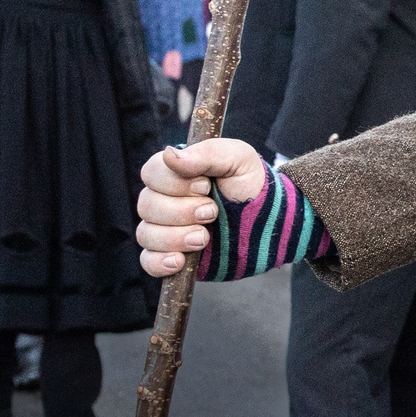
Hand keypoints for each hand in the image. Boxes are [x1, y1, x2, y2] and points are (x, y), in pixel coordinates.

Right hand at [137, 137, 267, 274]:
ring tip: (204, 238)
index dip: (174, 183)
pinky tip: (180, 261)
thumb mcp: (238, 158)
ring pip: (146, 234)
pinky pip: (149, 261)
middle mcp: (164, 200)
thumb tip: (169, 155)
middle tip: (213, 212)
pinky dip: (161, 262)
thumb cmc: (250, 184)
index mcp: (175, 173)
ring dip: (175, 237)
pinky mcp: (172, 255)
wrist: (269, 222)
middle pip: (146, 205)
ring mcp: (166, 229)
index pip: (151, 173)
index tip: (206, 187)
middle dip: (181, 211)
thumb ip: (207, 154)